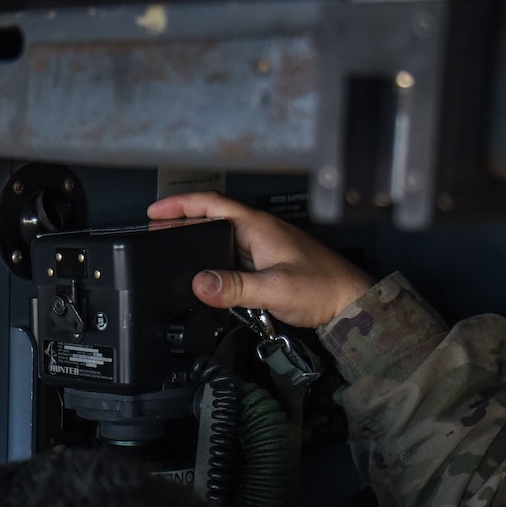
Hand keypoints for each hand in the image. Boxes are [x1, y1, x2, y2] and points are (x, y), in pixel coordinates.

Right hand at [146, 192, 372, 329]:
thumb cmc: (324, 288)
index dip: (180, 205)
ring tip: (174, 254)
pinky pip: (232, 257)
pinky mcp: (267, 263)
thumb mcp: (275, 288)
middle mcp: (260, 232)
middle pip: (212, 219)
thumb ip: (235, 287)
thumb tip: (199, 283)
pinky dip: (214, 263)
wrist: (350, 302)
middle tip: (155, 234)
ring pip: (221, 239)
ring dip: (197, 245)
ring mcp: (263, 247)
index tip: (154, 213)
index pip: (211, 204)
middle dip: (181, 224)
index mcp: (258, 227)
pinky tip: (209, 278)